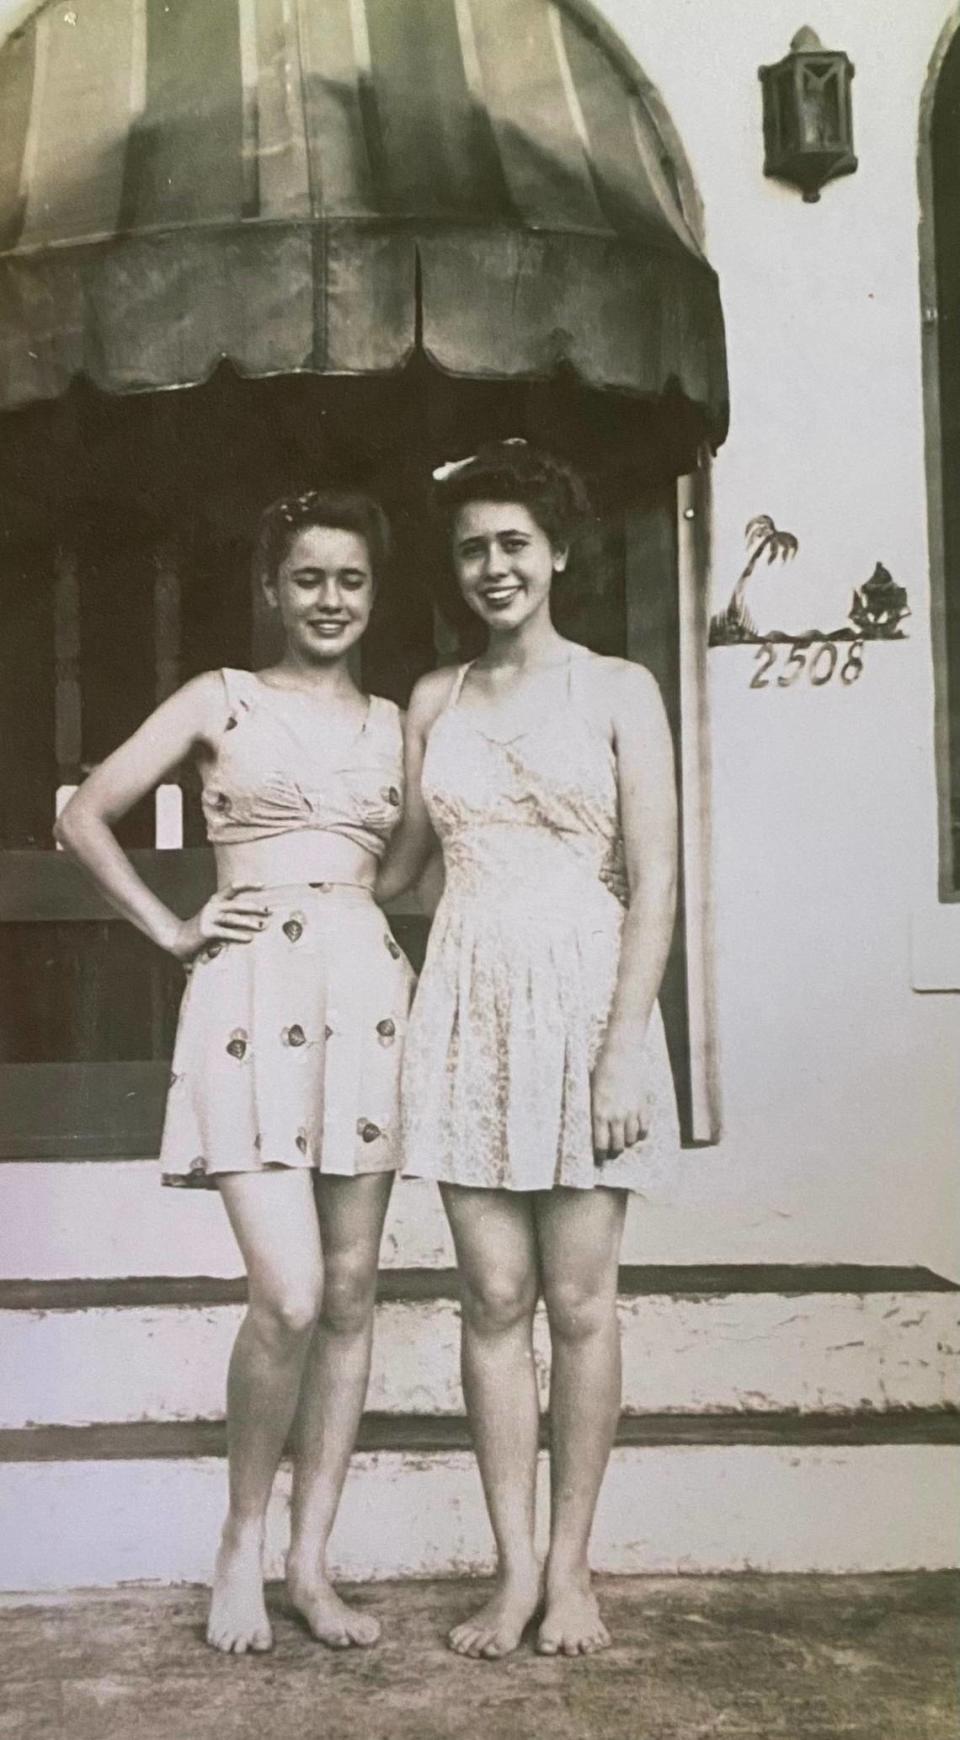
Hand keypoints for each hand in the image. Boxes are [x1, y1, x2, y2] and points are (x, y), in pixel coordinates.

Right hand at [168, 883, 268, 961]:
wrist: (179, 939)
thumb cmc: (202, 929)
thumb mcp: (215, 918)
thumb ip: (229, 915)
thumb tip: (254, 917)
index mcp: (215, 900)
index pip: (232, 887)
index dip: (248, 885)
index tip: (263, 885)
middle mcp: (212, 906)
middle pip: (237, 904)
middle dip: (254, 907)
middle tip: (268, 911)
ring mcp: (208, 918)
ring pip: (233, 918)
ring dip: (249, 922)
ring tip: (261, 925)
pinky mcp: (206, 931)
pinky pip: (225, 932)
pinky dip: (238, 935)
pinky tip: (249, 938)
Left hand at [591, 1042, 649, 1161]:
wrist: (622, 1054)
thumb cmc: (602, 1070)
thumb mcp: (592, 1092)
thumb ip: (596, 1110)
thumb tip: (598, 1127)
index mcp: (599, 1113)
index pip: (601, 1144)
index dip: (601, 1155)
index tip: (600, 1159)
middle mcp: (616, 1116)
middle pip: (617, 1145)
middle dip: (614, 1150)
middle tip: (612, 1149)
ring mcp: (631, 1112)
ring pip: (631, 1139)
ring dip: (627, 1141)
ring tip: (623, 1138)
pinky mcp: (643, 1106)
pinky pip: (644, 1128)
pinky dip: (641, 1133)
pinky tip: (637, 1131)